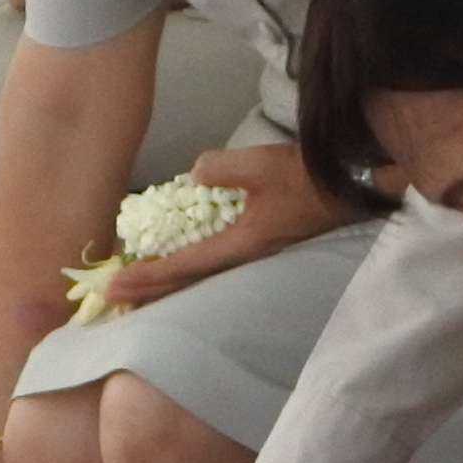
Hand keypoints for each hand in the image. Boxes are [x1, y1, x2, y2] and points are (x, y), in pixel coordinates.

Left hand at [101, 144, 348, 308]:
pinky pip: (215, 266)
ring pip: (201, 279)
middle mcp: (245, 259)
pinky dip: (191, 271)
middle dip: (149, 291)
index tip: (115, 286)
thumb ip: (220, 169)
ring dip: (168, 285)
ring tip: (140, 289)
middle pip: (188, 284)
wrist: (349, 186)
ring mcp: (255, 256)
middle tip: (113, 298)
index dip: (147, 277)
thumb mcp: (260, 165)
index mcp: (240, 246)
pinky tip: (182, 266)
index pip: (183, 267)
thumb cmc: (308, 178)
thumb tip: (193, 176)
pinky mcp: (262, 246)